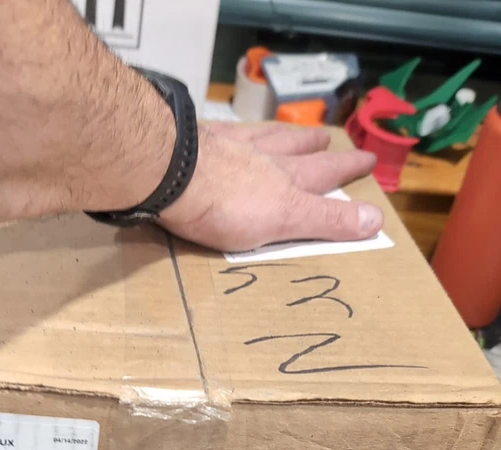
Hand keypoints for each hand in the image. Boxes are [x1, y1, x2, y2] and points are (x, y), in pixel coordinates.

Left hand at [160, 122, 382, 251]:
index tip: (367, 158)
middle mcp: (263, 158)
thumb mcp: (284, 220)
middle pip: (297, 150)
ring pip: (265, 137)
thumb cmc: (226, 206)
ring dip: (283, 135)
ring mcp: (230, 146)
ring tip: (297, 131)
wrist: (172, 175)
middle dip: (317, 149)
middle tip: (329, 139)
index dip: (346, 169)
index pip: (324, 175)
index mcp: (285, 182)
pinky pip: (224, 133)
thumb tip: (377, 220)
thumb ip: (327, 220)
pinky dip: (235, 131)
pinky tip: (231, 128)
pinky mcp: (198, 142)